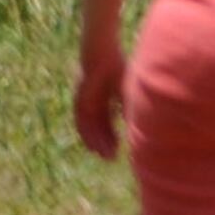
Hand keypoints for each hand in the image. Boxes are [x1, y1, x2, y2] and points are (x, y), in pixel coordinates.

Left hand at [72, 45, 126, 160]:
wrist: (102, 56)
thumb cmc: (118, 68)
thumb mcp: (126, 90)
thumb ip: (128, 106)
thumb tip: (135, 123)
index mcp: (106, 99)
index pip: (108, 123)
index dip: (112, 137)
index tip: (118, 151)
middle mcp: (94, 104)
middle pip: (99, 128)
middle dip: (105, 143)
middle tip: (111, 158)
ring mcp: (85, 103)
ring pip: (89, 128)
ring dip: (95, 142)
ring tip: (102, 155)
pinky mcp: (79, 102)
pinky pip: (80, 122)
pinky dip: (86, 134)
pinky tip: (90, 144)